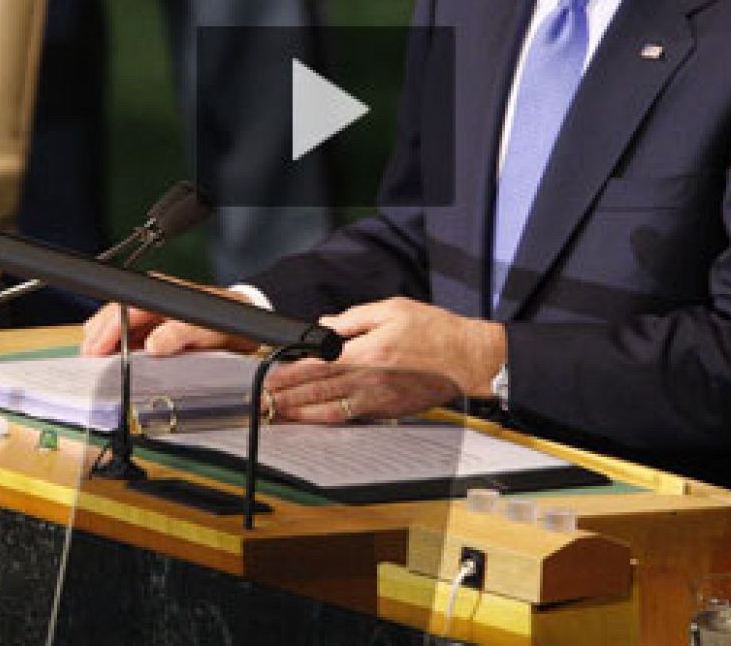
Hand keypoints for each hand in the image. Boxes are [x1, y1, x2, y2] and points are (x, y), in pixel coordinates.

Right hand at [78, 276, 258, 356]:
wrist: (245, 322)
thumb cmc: (225, 322)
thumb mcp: (205, 330)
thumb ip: (179, 335)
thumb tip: (153, 344)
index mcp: (160, 295)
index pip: (121, 310)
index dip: (105, 332)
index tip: (95, 351)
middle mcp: (152, 298)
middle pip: (113, 315)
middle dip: (98, 337)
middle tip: (89, 361)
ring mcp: (153, 310)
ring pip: (118, 323)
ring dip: (105, 341)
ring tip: (96, 362)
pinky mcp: (156, 323)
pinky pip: (129, 332)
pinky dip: (118, 345)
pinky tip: (115, 359)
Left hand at [262, 297, 506, 421]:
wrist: (467, 358)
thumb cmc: (434, 331)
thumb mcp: (392, 309)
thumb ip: (354, 319)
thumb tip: (323, 327)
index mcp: (367, 353)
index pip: (317, 366)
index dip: (290, 375)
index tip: (270, 379)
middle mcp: (369, 381)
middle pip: (318, 392)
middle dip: (287, 398)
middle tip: (263, 402)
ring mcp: (378, 400)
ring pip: (330, 410)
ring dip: (301, 414)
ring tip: (279, 414)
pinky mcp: (388, 410)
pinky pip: (351, 417)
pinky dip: (328, 420)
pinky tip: (314, 420)